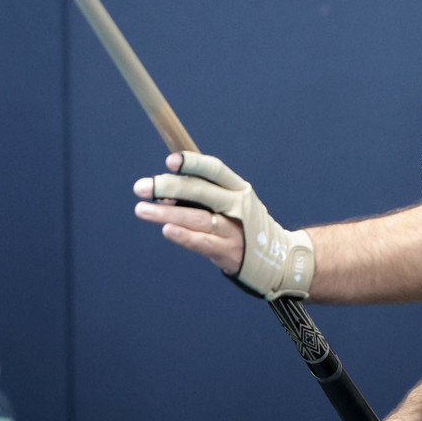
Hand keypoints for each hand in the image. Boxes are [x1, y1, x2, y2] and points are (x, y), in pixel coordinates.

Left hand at [133, 151, 314, 299]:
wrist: (279, 260)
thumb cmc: (243, 226)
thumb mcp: (231, 204)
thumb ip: (200, 198)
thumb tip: (161, 195)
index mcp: (238, 188)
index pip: (214, 169)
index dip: (192, 163)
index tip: (170, 160)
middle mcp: (238, 205)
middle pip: (201, 191)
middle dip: (169, 187)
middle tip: (141, 187)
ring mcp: (235, 229)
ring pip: (197, 217)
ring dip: (167, 213)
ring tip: (141, 209)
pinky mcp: (230, 252)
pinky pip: (203, 242)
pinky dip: (184, 236)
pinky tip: (166, 230)